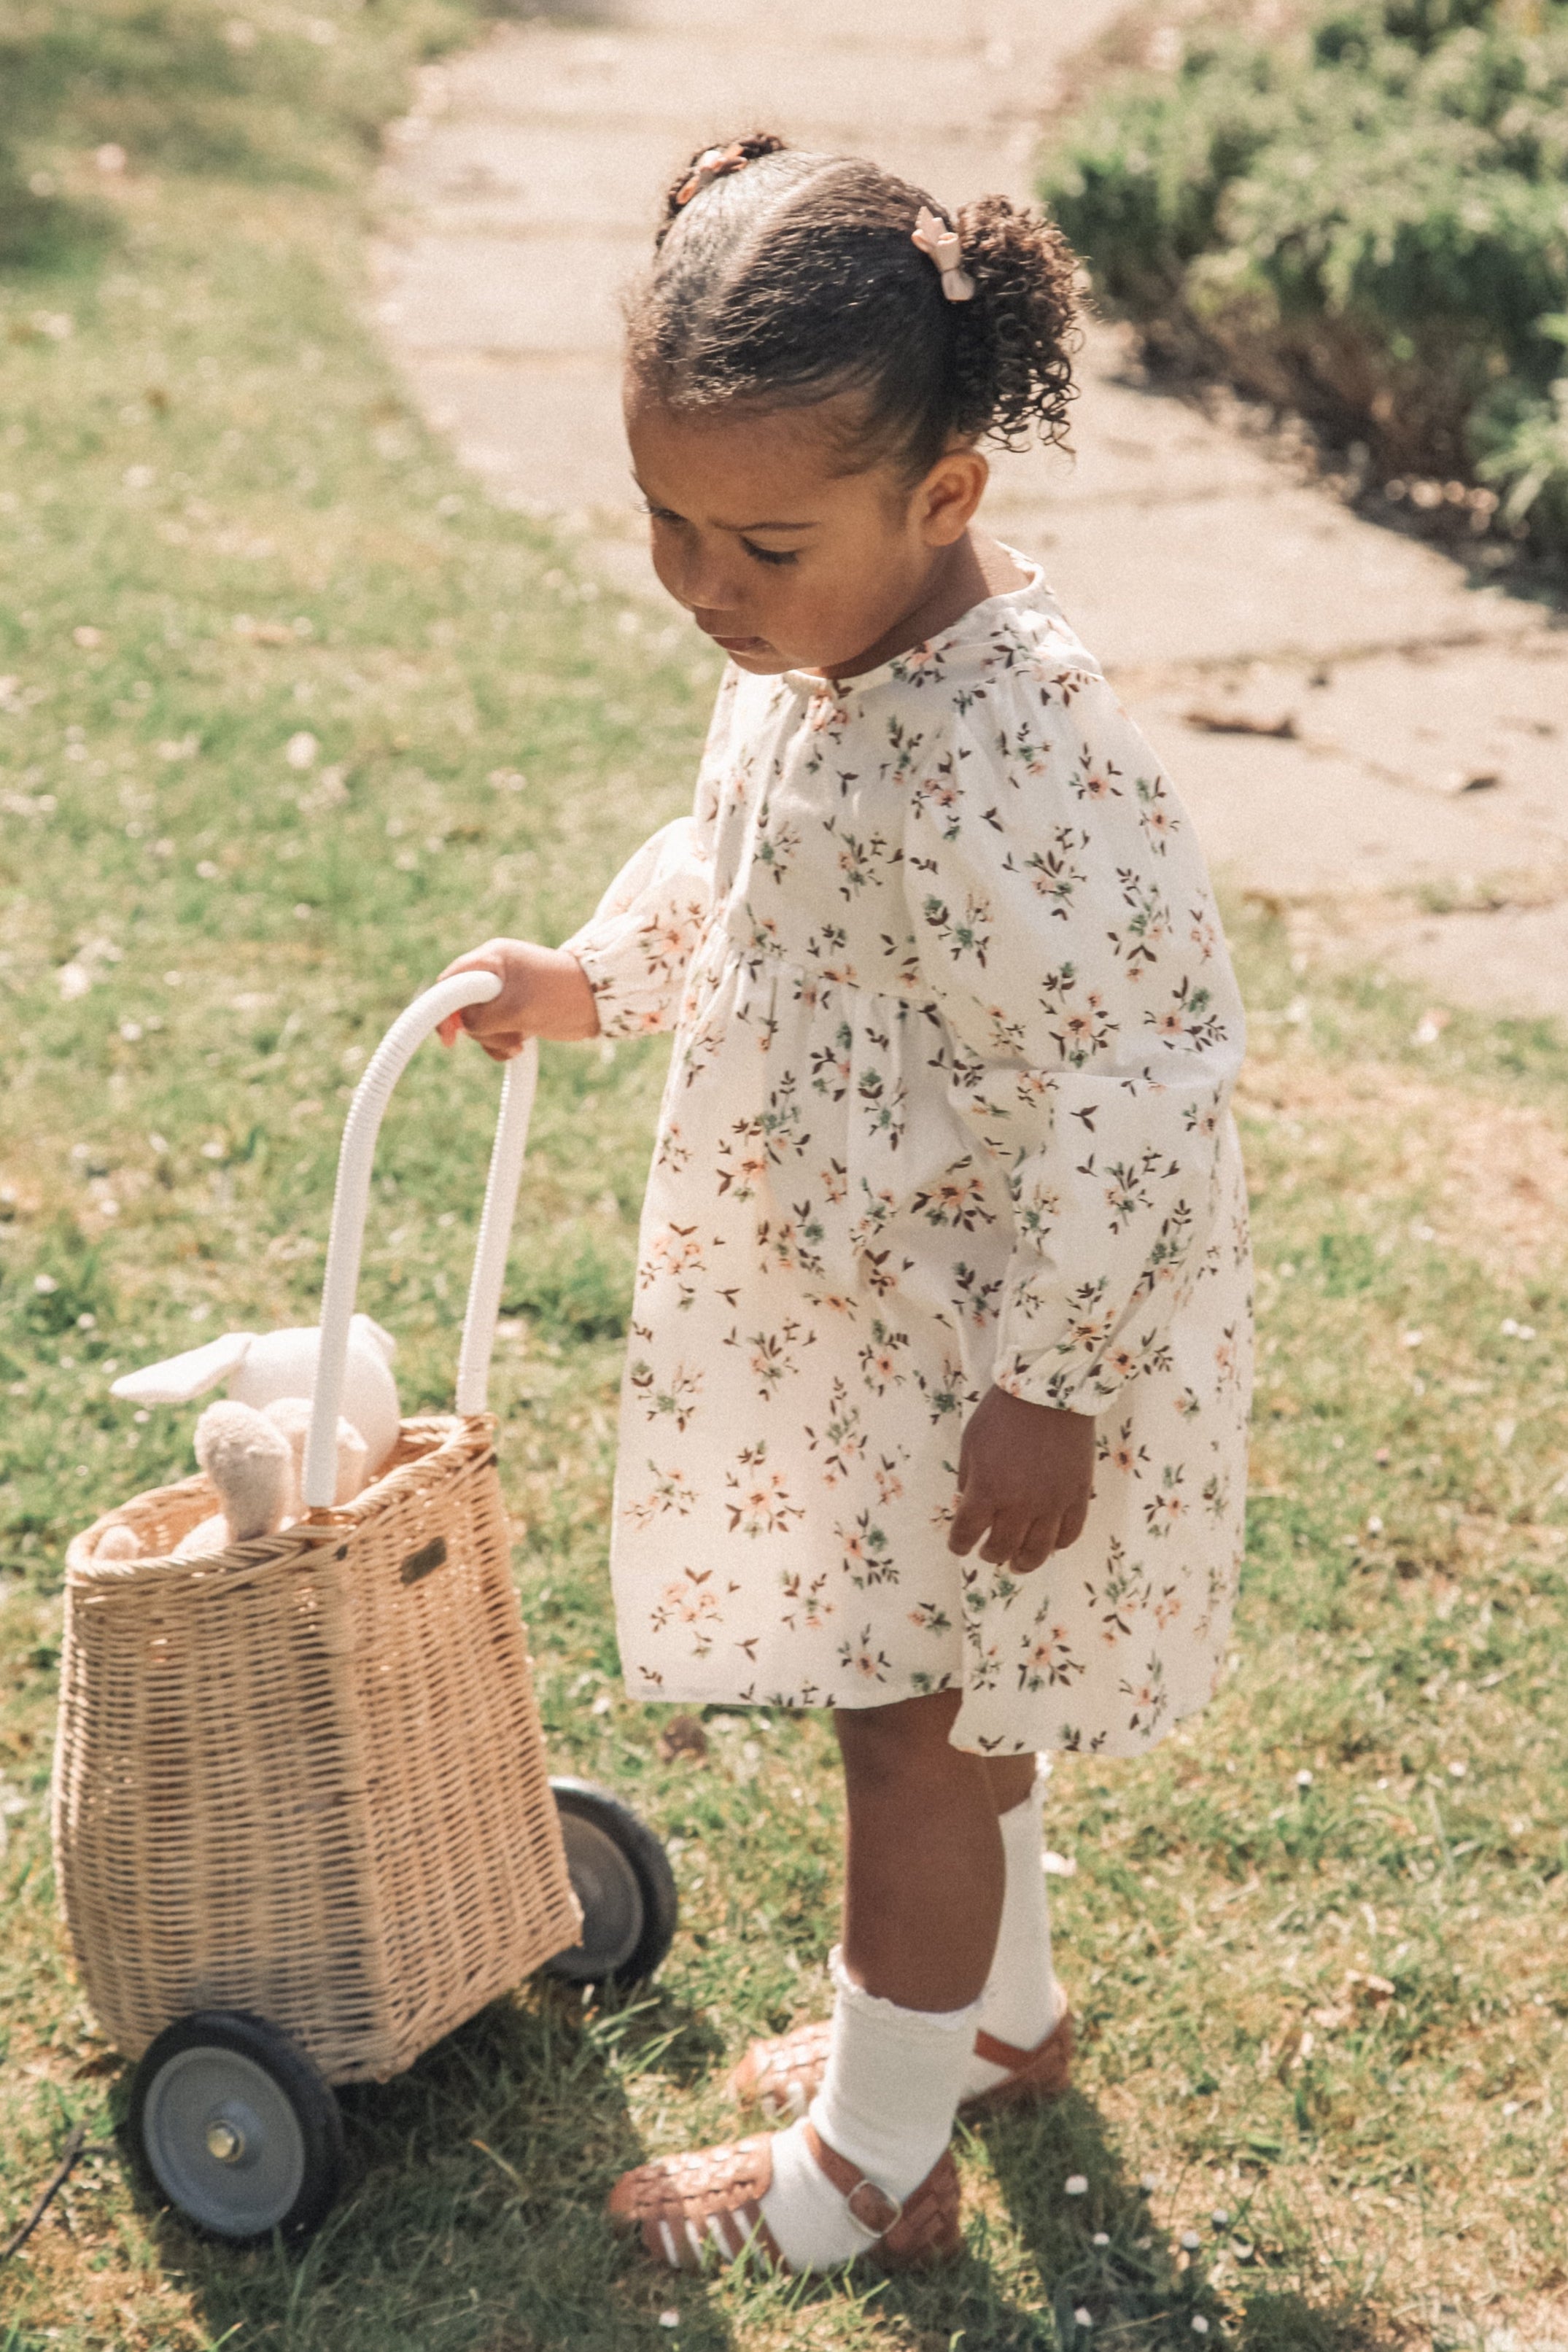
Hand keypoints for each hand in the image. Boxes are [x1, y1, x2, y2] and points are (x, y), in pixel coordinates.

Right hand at [434, 938, 599, 1059]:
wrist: (602, 1002)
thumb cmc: (562, 996)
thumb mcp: (517, 1008)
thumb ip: (482, 1017)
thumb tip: (461, 1027)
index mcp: (492, 958)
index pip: (451, 982)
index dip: (443, 1010)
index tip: (449, 1038)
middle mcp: (494, 973)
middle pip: (462, 1007)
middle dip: (479, 1028)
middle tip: (506, 1034)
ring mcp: (503, 993)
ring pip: (477, 1023)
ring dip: (494, 1039)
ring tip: (520, 1040)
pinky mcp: (514, 1011)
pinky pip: (493, 1031)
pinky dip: (501, 1044)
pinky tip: (520, 1047)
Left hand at [947, 1387, 1094, 1572]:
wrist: (1050, 1392)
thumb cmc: (1003, 1413)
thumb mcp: (971, 1442)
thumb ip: (968, 1479)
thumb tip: (968, 1505)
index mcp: (987, 1491)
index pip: (967, 1533)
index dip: (959, 1545)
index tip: (959, 1547)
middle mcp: (1019, 1505)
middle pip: (1003, 1548)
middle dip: (990, 1554)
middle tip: (989, 1553)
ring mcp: (1052, 1504)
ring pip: (1038, 1552)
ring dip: (1024, 1563)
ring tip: (1017, 1564)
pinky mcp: (1077, 1497)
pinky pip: (1069, 1534)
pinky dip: (1057, 1545)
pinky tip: (1050, 1544)